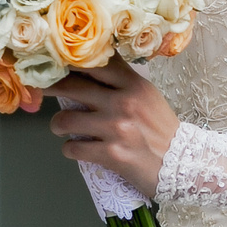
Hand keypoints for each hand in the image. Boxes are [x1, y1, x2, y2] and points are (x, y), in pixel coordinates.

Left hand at [47, 60, 181, 199]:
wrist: (183, 164)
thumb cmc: (161, 130)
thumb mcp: (146, 96)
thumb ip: (120, 82)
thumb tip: (85, 69)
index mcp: (133, 84)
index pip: (94, 62)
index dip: (68, 61)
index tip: (54, 63)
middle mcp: (123, 102)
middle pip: (71, 86)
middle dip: (50, 88)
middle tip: (42, 90)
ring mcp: (116, 128)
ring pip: (65, 120)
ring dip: (58, 124)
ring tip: (62, 127)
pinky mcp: (111, 154)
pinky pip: (73, 148)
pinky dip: (70, 149)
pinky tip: (77, 148)